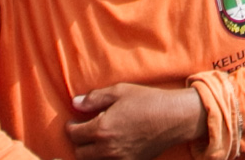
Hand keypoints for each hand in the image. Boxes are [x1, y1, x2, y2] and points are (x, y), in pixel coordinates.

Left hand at [67, 85, 206, 159]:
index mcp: (101, 129)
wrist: (173, 118)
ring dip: (91, 152)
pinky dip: (106, 157)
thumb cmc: (147, 101)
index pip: (74, 134)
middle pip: (80, 153)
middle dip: (79, 142)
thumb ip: (94, 98)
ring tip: (97, 139)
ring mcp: (119, 159)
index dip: (70, 127)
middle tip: (84, 131)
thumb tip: (75, 103)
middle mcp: (107, 148)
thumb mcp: (120, 91)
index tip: (73, 122)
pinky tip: (111, 146)